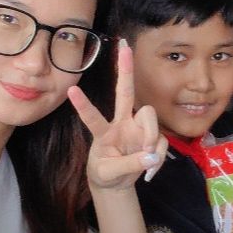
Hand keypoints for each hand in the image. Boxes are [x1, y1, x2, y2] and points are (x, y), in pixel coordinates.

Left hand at [68, 39, 166, 190]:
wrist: (116, 184)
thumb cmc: (106, 173)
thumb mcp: (109, 174)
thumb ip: (128, 165)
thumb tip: (151, 156)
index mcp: (103, 132)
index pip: (92, 117)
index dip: (83, 105)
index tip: (70, 89)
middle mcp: (121, 123)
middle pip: (125, 92)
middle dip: (126, 71)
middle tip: (125, 47)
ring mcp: (137, 128)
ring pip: (150, 116)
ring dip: (151, 136)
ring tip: (147, 159)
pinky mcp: (151, 138)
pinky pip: (161, 142)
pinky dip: (158, 159)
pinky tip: (149, 172)